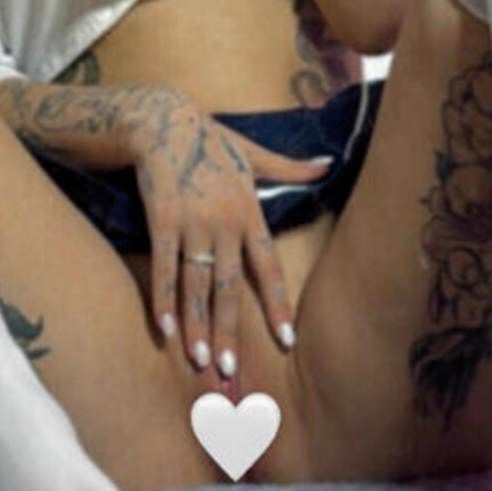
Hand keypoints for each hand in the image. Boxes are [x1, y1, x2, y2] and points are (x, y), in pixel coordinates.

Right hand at [118, 88, 329, 371]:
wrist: (165, 120)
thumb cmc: (212, 139)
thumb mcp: (255, 153)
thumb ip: (291, 168)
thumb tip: (329, 163)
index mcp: (249, 212)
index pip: (268, 267)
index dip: (277, 304)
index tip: (287, 340)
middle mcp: (224, 222)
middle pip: (230, 286)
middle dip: (230, 330)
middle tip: (230, 370)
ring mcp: (192, 222)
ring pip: (197, 283)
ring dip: (197, 323)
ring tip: (198, 359)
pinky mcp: (162, 219)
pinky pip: (163, 266)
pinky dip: (163, 297)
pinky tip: (164, 327)